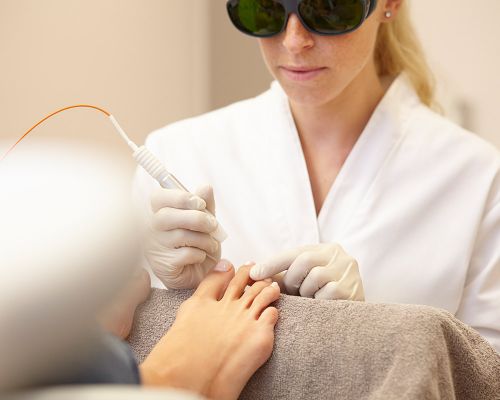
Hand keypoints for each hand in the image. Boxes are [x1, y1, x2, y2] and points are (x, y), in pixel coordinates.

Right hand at [140, 261, 280, 399]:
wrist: (190, 381)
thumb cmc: (179, 359)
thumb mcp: (180, 323)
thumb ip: (194, 304)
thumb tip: (201, 296)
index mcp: (203, 303)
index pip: (217, 277)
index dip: (226, 270)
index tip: (231, 266)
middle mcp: (225, 307)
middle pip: (243, 281)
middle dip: (251, 272)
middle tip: (256, 269)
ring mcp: (244, 319)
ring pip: (263, 293)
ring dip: (268, 288)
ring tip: (272, 286)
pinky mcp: (260, 335)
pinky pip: (272, 314)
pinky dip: (274, 309)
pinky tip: (273, 311)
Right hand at [146, 184, 220, 288]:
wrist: (201, 275)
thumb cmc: (199, 245)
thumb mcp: (206, 222)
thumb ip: (205, 205)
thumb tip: (206, 187)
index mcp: (160, 213)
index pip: (158, 197)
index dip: (179, 197)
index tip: (200, 203)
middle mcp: (152, 229)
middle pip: (167, 216)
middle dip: (197, 218)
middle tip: (213, 225)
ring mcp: (154, 248)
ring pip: (180, 235)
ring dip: (204, 239)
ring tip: (211, 244)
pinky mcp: (163, 265)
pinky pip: (186, 253)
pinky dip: (200, 253)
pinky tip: (201, 256)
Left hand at [250, 244, 363, 299]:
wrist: (354, 319)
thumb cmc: (321, 295)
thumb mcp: (304, 279)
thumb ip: (282, 276)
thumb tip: (251, 274)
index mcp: (324, 249)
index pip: (294, 252)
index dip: (272, 263)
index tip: (253, 274)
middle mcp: (338, 255)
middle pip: (304, 261)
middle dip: (292, 279)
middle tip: (291, 292)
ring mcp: (348, 271)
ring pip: (315, 277)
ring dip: (306, 292)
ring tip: (308, 299)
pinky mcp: (353, 289)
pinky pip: (327, 294)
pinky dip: (319, 301)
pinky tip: (320, 306)